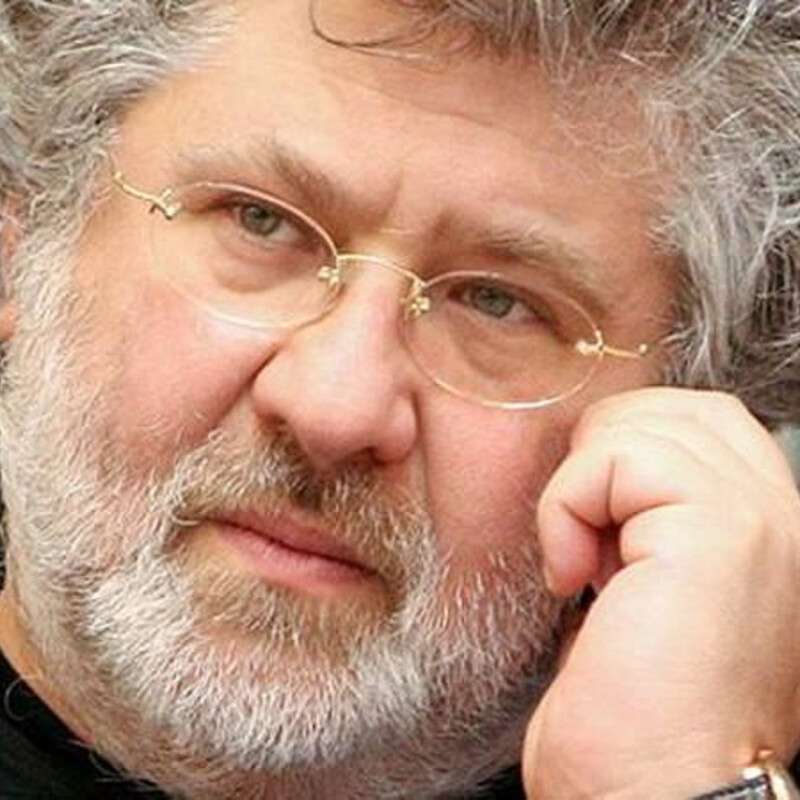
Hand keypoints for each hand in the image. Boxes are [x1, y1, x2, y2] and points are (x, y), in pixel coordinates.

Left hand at [523, 388, 799, 798]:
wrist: (653, 795)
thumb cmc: (637, 710)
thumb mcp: (649, 590)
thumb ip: (650, 520)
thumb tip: (608, 474)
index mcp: (767, 528)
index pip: (699, 423)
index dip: (626, 454)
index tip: (596, 533)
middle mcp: (781, 516)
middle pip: (673, 409)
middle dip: (604, 457)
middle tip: (585, 538)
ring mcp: (761, 519)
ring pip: (643, 421)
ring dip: (583, 486)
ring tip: (583, 564)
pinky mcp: (721, 531)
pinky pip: (617, 458)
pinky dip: (569, 505)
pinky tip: (573, 575)